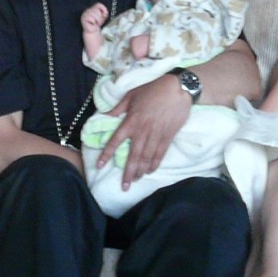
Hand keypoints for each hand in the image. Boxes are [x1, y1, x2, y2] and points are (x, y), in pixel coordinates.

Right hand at [81, 3, 107, 34]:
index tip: (104, 15)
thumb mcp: (103, 17)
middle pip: (97, 10)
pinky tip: (92, 24)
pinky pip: (92, 19)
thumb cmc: (97, 23)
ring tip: (95, 23)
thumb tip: (105, 12)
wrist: (92, 31)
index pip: (98, 4)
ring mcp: (85, 14)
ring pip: (95, 14)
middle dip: (100, 17)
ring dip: (97, 20)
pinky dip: (94, 22)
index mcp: (92, 8)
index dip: (103, 9)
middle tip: (98, 21)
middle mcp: (87, 10)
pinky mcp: (83, 19)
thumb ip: (104, 12)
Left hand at [99, 73, 189, 187]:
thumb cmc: (152, 90)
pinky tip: (150, 171)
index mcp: (131, 121)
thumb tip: (105, 116)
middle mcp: (142, 131)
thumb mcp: (131, 95)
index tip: (100, 165)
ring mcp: (156, 135)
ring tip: (135, 181)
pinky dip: (154, 164)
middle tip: (124, 187)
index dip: (106, 154)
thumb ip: (117, 108)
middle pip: (133, 156)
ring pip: (147, 158)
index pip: (115, 141)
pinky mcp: (168, 137)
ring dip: (141, 171)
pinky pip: (160, 154)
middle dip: (128, 173)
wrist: (177, 89)